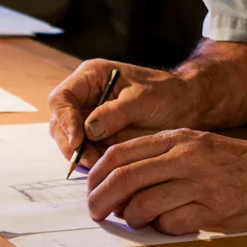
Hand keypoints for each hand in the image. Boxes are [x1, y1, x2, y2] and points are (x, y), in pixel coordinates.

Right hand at [48, 59, 197, 167]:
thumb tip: (90, 129)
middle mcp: (85, 99)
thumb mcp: (143, 98)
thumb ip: (115, 112)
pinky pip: (86, 153)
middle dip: (70, 144)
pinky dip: (92, 163)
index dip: (65, 119)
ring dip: (80, 156)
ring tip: (100, 165)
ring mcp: (90, 120)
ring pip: (69, 142)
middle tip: (89, 159)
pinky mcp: (99, 139)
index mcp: (91, 78)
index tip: (78, 139)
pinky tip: (105, 168)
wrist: (186, 107)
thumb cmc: (166, 93)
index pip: (62, 98)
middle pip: (60, 123)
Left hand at [85, 130, 246, 234]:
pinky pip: (169, 224)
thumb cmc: (232, 161)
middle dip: (101, 200)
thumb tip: (119, 179)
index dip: (97, 175)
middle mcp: (185, 158)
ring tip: (135, 220)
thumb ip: (160, 156)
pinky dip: (160, 228)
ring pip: (143, 205)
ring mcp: (198, 185)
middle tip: (95, 212)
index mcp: (177, 139)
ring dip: (131, 218)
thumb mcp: (195, 143)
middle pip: (125, 180)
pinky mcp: (211, 211)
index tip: (91, 189)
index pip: (121, 154)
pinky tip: (167, 223)